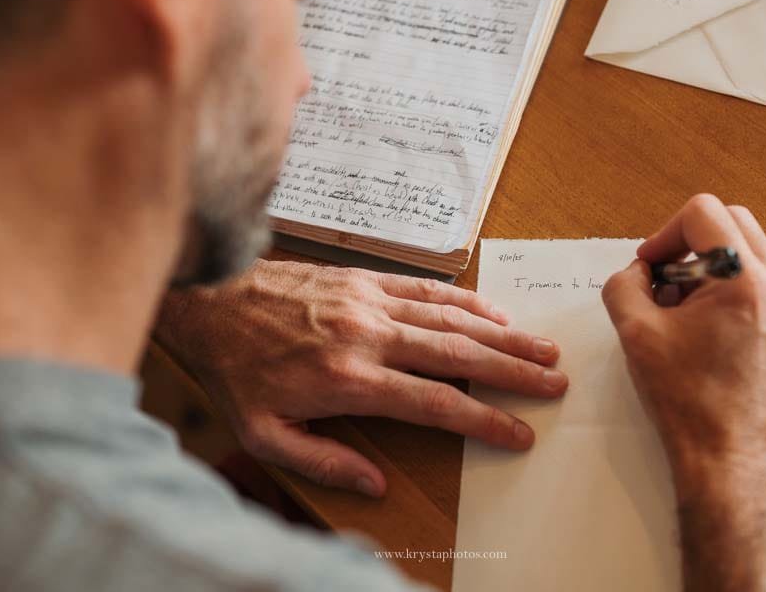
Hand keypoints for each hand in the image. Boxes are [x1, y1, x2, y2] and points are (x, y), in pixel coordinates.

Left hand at [155, 260, 566, 497]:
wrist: (211, 301)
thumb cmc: (237, 371)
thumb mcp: (263, 434)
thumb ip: (322, 461)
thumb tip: (374, 486)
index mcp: (348, 379)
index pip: (434, 403)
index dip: (483, 420)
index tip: (519, 433)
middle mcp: (368, 336)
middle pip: (458, 354)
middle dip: (513, 370)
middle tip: (554, 382)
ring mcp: (370, 302)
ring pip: (451, 318)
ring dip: (502, 333)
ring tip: (543, 346)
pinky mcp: (366, 279)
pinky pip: (427, 289)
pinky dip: (466, 300)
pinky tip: (495, 311)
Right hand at [602, 194, 765, 590]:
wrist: (729, 458)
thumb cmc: (687, 400)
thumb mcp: (636, 334)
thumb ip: (624, 286)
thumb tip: (638, 273)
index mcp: (743, 280)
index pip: (703, 213)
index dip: (664, 234)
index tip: (647, 270)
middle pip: (731, 221)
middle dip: (688, 241)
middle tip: (661, 280)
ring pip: (747, 248)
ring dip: (707, 260)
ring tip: (680, 302)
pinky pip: (756, 279)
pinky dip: (724, 283)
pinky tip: (698, 323)